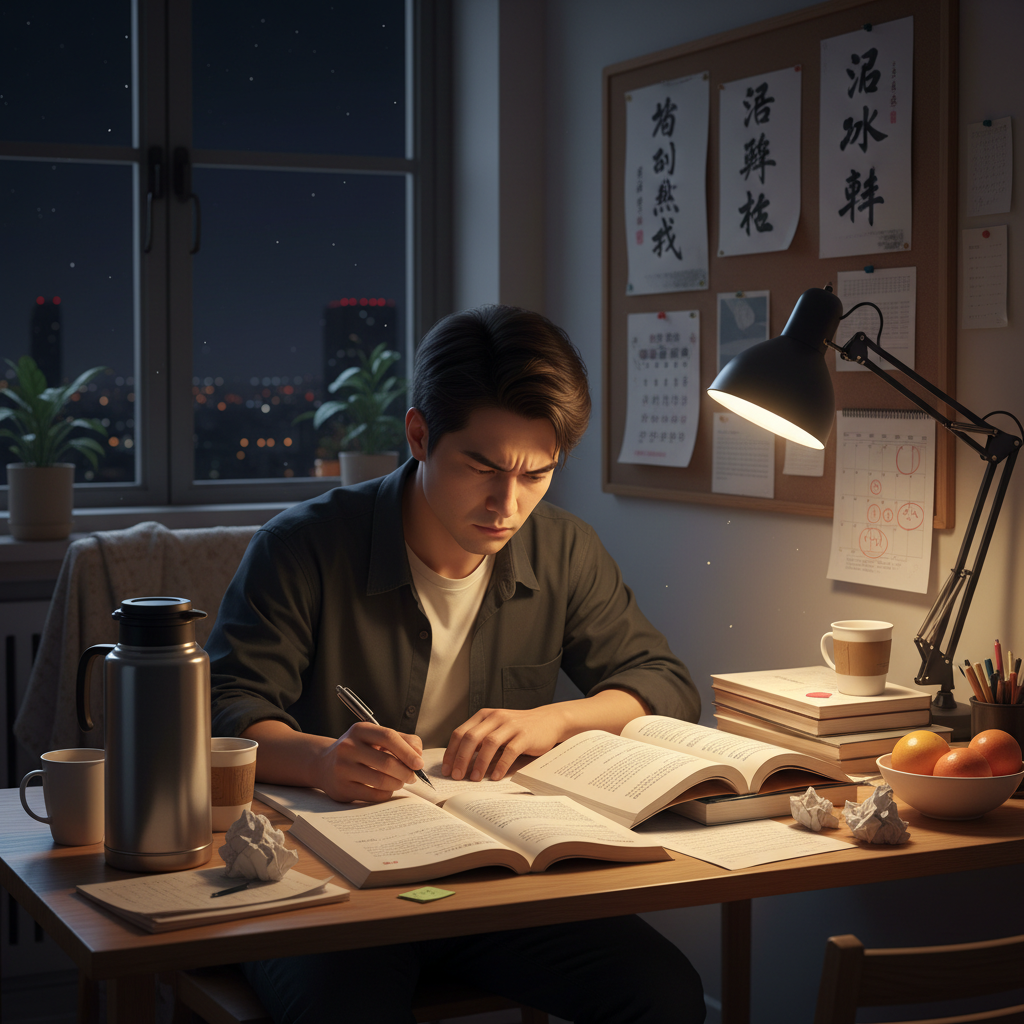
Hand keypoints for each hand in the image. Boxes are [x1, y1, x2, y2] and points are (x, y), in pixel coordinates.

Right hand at [313, 722, 423, 803]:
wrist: (325, 764)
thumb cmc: (359, 750)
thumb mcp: (375, 737)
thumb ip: (401, 740)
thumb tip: (418, 754)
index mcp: (359, 730)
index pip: (388, 737)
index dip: (407, 751)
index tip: (419, 763)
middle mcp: (348, 747)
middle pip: (386, 762)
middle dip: (406, 772)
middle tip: (413, 776)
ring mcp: (342, 768)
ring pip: (381, 780)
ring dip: (397, 783)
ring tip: (401, 782)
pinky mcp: (341, 789)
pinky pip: (373, 795)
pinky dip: (386, 793)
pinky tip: (387, 789)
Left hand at [443, 705, 568, 781]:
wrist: (548, 720)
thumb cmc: (518, 728)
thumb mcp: (496, 728)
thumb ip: (480, 739)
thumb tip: (459, 762)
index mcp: (484, 715)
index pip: (460, 732)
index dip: (451, 752)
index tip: (447, 769)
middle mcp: (495, 717)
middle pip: (471, 737)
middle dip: (461, 759)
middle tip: (457, 776)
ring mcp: (511, 725)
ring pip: (488, 744)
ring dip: (479, 763)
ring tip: (474, 778)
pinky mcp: (525, 735)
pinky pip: (509, 751)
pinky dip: (500, 765)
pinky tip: (495, 777)